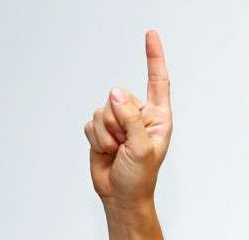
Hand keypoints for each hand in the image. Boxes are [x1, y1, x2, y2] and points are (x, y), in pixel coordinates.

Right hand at [84, 29, 172, 207]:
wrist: (121, 195)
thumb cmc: (140, 177)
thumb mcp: (141, 148)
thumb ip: (130, 119)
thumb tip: (116, 92)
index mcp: (159, 117)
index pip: (157, 82)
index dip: (153, 58)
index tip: (151, 34)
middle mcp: (139, 116)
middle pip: (119, 97)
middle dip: (117, 122)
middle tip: (125, 144)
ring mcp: (120, 122)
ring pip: (102, 109)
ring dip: (106, 132)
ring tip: (117, 149)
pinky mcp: (102, 129)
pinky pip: (90, 121)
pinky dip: (95, 138)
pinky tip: (106, 151)